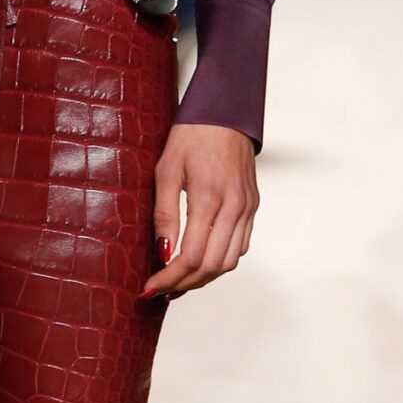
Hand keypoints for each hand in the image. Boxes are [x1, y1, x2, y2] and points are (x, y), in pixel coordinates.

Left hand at [141, 122, 258, 299]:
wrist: (225, 113)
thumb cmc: (191, 136)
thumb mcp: (166, 170)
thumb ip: (165, 213)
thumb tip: (164, 253)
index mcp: (209, 198)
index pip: (190, 256)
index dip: (169, 278)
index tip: (149, 287)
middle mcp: (234, 207)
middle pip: (212, 266)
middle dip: (184, 284)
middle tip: (160, 290)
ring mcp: (248, 208)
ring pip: (229, 262)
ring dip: (203, 277)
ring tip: (177, 281)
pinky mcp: (253, 206)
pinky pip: (240, 246)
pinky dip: (220, 261)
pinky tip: (199, 260)